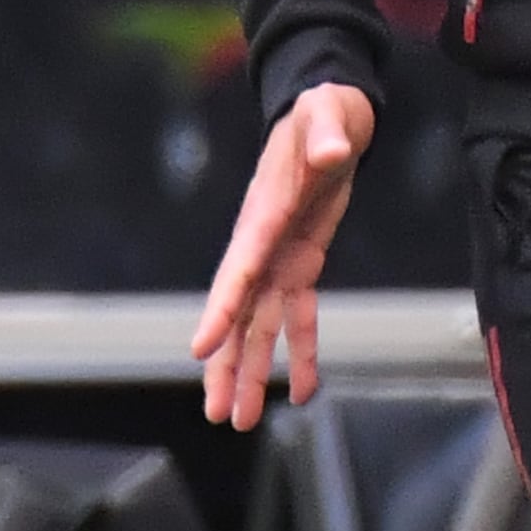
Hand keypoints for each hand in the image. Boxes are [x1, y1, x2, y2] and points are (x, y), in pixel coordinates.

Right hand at [194, 83, 373, 428]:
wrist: (330, 112)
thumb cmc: (324, 110)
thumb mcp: (328, 113)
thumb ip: (326, 132)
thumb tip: (332, 151)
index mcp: (265, 215)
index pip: (238, 269)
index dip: (220, 310)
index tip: (199, 350)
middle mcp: (263, 244)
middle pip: (239, 313)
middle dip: (226, 364)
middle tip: (216, 414)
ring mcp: (279, 257)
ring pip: (260, 325)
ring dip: (252, 371)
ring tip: (239, 420)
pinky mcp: (302, 262)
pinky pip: (299, 315)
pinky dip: (302, 351)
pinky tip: (303, 390)